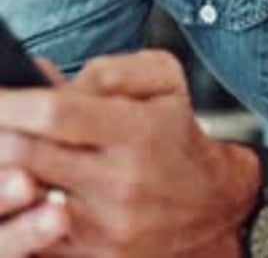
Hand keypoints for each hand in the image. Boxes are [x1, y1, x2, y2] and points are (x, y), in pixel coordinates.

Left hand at [0, 50, 259, 256]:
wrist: (211, 204)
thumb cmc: (177, 132)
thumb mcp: (162, 80)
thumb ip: (108, 70)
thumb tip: (43, 75)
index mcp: (136, 131)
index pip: (56, 113)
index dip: (12, 101)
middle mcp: (120, 182)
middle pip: (29, 156)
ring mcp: (105, 227)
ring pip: (24, 200)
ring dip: (3, 173)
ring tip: (2, 151)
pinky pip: (36, 235)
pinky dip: (17, 209)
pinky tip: (17, 185)